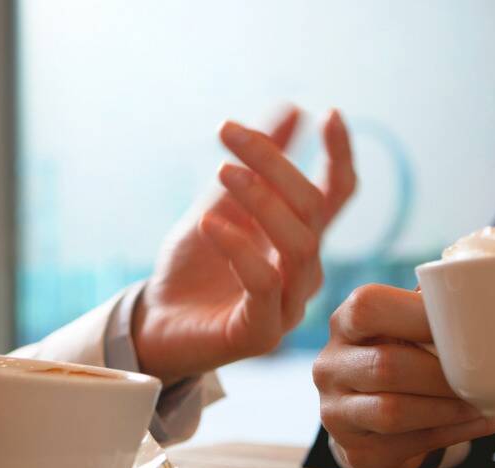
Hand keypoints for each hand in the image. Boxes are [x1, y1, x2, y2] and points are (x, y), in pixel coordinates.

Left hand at [132, 107, 355, 384]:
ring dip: (262, 200)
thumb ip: (253, 166)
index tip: (329, 114)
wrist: (154, 325)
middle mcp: (303, 271)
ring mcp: (288, 304)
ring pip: (299, 245)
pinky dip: (238, 248)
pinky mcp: (262, 332)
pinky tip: (209, 223)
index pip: (336, 195)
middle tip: (230, 133)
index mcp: (298, 238)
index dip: (340, 155)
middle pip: (312, 209)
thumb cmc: (192, 268)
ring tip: (223, 171)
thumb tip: (294, 109)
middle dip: (275, 163)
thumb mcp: (218, 203)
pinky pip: (265, 284)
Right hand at [311, 284, 494, 467]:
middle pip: (386, 365)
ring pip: (394, 411)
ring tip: (485, 400)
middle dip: (441, 372)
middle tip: (484, 373)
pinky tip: (485, 419)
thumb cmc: (400, 360)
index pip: (368, 308)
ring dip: (449, 407)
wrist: (371, 422)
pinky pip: (413, 443)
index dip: (418, 314)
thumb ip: (428, 310)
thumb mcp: (401, 330)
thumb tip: (479, 292)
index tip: (464, 323)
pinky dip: (458, 431)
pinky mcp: (360, 452)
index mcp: (344, 325)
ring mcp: (337, 414)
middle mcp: (330, 368)